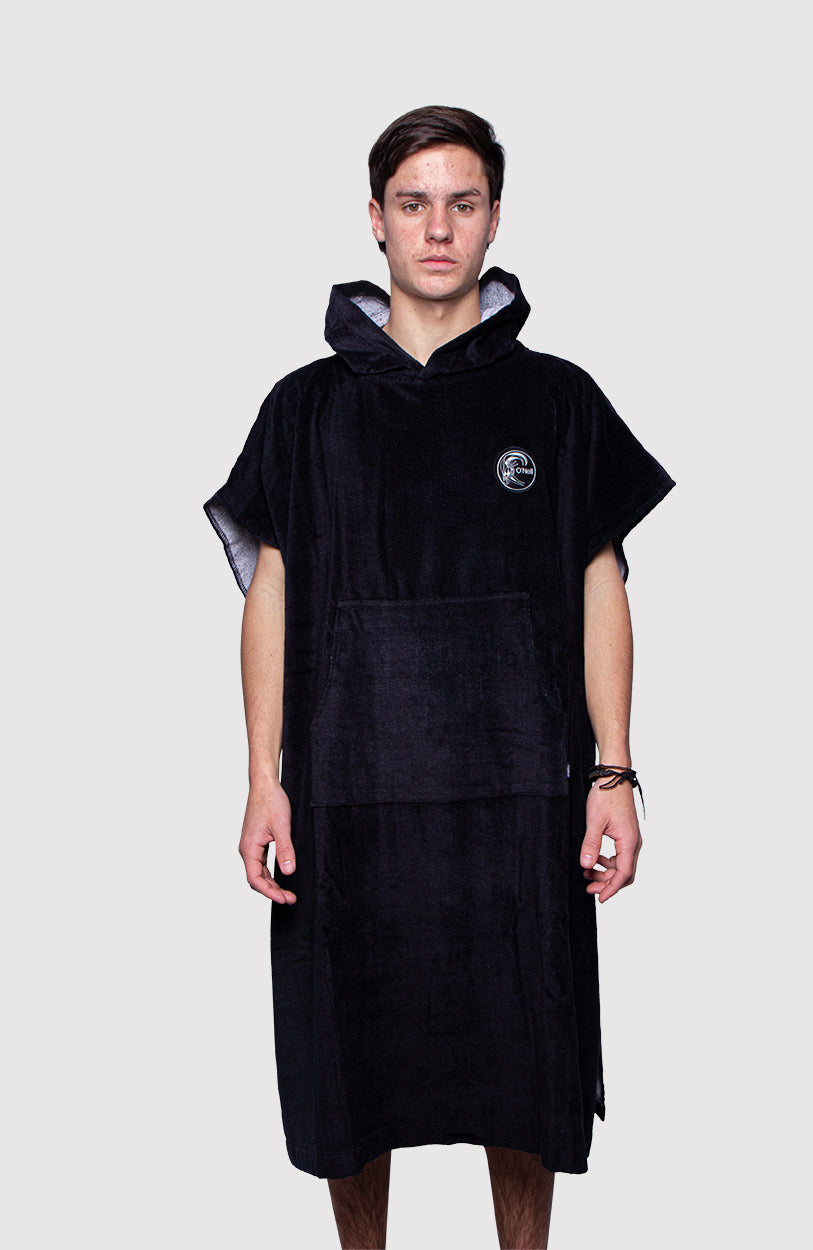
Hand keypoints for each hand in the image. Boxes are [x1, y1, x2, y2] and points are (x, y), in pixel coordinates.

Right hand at [239, 781, 296, 903]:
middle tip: (290, 899)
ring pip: (258, 872)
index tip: (284, 899)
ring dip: (272, 884)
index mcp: (249, 848)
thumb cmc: (271, 801)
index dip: (269, 892)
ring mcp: (250, 846)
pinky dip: (270, 873)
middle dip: (272, 891)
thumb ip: (285, 849)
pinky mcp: (256, 842)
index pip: (255, 879)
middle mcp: (247, 849)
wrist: (265, 785)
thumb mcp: (282, 826)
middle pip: (256, 879)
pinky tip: (281, 877)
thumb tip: (288, 871)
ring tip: (288, 893)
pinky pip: (261, 864)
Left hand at [579, 780, 641, 902]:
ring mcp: (631, 839)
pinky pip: (620, 856)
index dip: (612, 888)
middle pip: (625, 873)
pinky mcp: (626, 834)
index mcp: (629, 841)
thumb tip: (586, 866)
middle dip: (607, 883)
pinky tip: (595, 860)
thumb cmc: (606, 796)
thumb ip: (591, 845)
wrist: (614, 778)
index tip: (600, 898)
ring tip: (587, 873)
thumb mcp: (594, 821)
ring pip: (622, 866)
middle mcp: (634, 842)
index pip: (624, 873)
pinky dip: (608, 862)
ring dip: (606, 873)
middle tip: (589, 888)